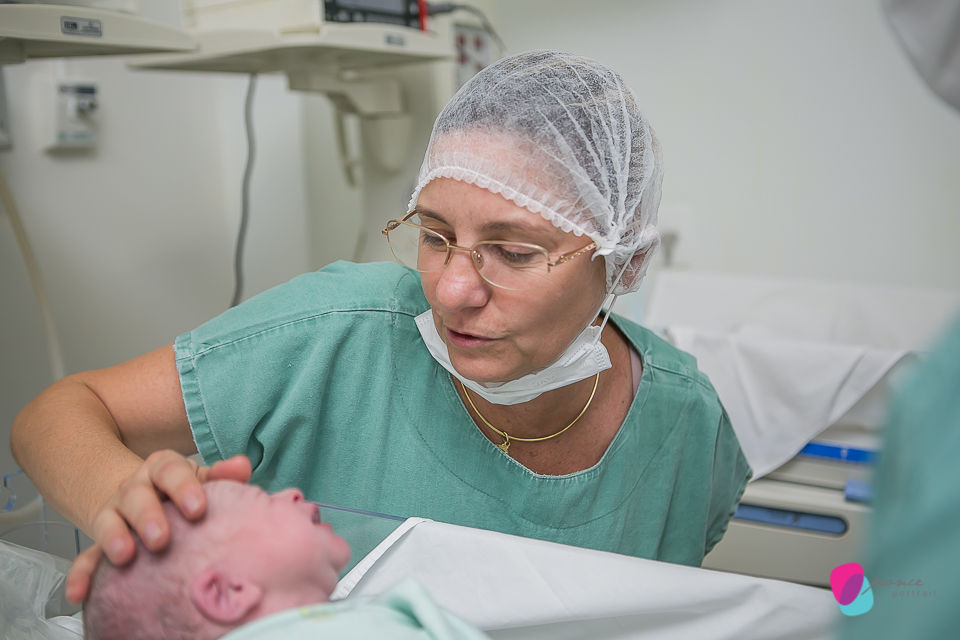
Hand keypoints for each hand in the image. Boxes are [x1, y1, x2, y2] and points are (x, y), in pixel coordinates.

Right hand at [65, 451, 250, 602]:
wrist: (146, 495)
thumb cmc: (184, 491)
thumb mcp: (202, 478)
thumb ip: (222, 475)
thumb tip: (241, 466)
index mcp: (162, 468)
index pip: (170, 470)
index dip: (183, 487)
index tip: (197, 508)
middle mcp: (135, 488)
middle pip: (136, 495)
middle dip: (147, 516)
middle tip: (161, 539)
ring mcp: (115, 513)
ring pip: (108, 520)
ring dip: (113, 538)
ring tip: (124, 557)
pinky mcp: (100, 541)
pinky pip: (87, 556)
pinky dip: (82, 574)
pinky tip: (81, 593)